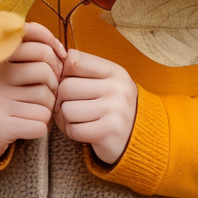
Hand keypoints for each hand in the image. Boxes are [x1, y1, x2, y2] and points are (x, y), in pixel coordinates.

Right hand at [0, 21, 66, 160]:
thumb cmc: (10, 95)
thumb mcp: (15, 69)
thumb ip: (36, 53)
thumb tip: (63, 52)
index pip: (29, 34)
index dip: (51, 42)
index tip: (58, 55)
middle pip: (44, 69)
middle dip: (54, 82)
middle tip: (48, 89)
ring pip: (45, 99)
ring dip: (47, 106)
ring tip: (33, 109)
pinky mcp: (1, 125)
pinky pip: (40, 122)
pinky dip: (40, 126)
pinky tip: (28, 125)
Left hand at [54, 49, 137, 164]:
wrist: (139, 137)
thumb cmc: (114, 106)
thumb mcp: (107, 82)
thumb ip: (84, 70)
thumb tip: (57, 60)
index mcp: (115, 71)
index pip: (75, 60)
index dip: (62, 72)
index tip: (66, 82)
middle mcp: (117, 88)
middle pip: (66, 87)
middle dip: (61, 100)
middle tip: (66, 106)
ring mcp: (115, 110)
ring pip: (67, 110)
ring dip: (65, 119)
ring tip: (75, 120)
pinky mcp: (109, 132)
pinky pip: (74, 130)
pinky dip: (72, 132)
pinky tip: (82, 131)